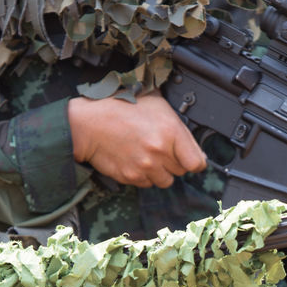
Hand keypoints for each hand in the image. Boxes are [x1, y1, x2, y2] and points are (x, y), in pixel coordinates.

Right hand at [67, 92, 207, 187]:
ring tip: (148, 156)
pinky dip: (144, 176)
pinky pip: (146, 184)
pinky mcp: (131, 176)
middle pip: (181, 171)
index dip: (195, 161)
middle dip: (174, 162)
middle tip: (161, 150)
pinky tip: (135, 160)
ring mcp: (145, 166)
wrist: (89, 123)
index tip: (191, 159)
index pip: (196, 162)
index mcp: (170, 131)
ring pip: (164, 181)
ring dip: (160, 172)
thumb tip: (192, 142)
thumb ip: (176, 123)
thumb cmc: (121, 107)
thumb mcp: (155, 103)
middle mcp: (160, 151)